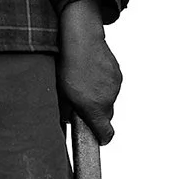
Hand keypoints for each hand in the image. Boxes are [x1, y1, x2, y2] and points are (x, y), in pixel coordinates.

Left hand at [57, 0, 120, 142]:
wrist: (82, 39)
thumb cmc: (66, 66)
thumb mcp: (59, 92)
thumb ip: (65, 110)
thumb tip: (66, 120)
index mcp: (93, 107)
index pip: (106, 133)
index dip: (102, 138)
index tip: (98, 139)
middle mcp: (108, 99)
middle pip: (106, 116)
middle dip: (96, 115)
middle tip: (81, 105)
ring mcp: (115, 86)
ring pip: (109, 100)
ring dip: (99, 98)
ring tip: (83, 84)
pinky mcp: (118, 74)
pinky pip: (111, 86)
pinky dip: (103, 85)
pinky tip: (90, 74)